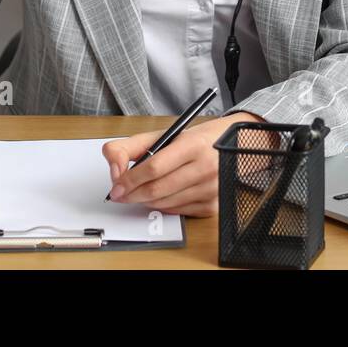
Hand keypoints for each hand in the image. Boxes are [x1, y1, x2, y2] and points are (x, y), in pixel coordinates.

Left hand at [101, 111, 263, 216]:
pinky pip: (178, 212)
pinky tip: (160, 196)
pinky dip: (163, 206)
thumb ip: (130, 147)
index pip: (154, 167)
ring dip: (146, 201)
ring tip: (138, 193)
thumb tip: (114, 170)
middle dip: (133, 194)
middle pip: (158, 189)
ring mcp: (212, 188)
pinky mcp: (213, 205)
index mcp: (193, 144)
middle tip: (120, 194)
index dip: (130, 180)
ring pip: (166, 203)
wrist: (233, 145)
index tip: (116, 186)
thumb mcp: (163, 135)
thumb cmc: (195, 140)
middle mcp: (206, 167)